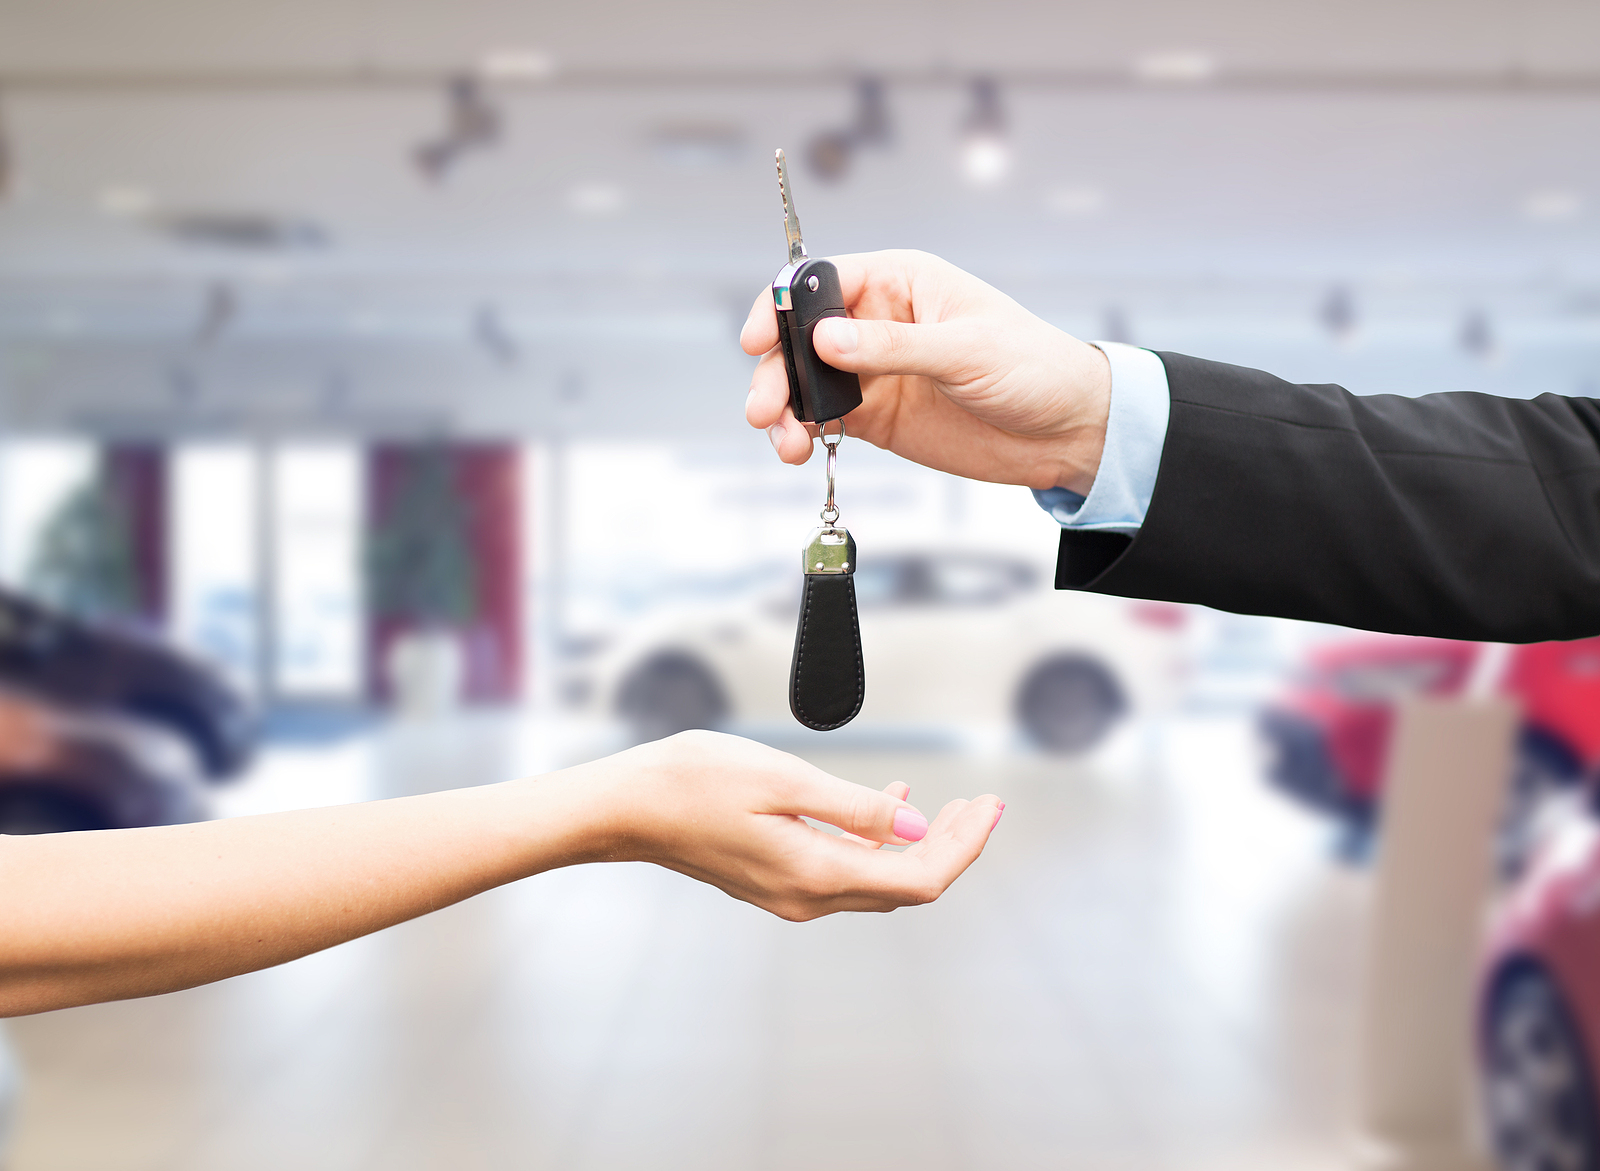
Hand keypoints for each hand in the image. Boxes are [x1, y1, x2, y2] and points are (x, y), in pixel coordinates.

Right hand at [578, 730, 1003, 921]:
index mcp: (815, 874)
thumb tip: (914, 824)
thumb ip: (853, 807)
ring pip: (879, 880)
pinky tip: (889, 804)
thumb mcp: (782, 779)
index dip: (963, 847)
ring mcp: (789, 894)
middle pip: (905, 885)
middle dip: (953, 845)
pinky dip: (879, 842)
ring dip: (920, 844)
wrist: (626, 808)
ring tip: (953, 804)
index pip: (919, 878)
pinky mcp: (774, 880)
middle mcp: (807, 897)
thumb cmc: (693, 781)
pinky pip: (847, 870)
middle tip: (986, 804)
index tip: (990, 807)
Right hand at [741, 249, 1111, 494]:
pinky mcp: (877, 415)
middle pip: (801, 337)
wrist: (1067, 431)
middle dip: (776, 370)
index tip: (760, 339)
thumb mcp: (965, 351)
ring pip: (805, 382)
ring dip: (784, 408)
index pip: (822, 282)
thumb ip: (894, 348)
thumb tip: (825, 341)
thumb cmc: (1034, 368)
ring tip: (785, 441)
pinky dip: (803, 434)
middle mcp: (878, 322)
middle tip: (765, 407)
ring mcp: (874, 371)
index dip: (784, 307)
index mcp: (901, 282)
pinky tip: (799, 450)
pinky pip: (823, 419)